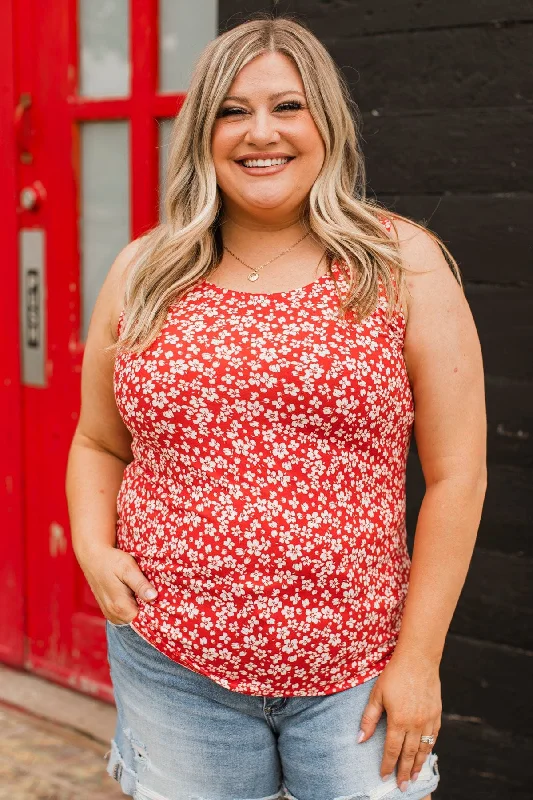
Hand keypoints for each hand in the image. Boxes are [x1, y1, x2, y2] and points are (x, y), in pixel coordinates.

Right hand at [77, 545, 157, 624]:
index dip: (154, 613)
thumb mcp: (128, 568)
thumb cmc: (111, 560)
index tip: (163, 604)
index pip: (143, 621)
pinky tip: (137, 597)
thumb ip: (140, 584)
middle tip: (157, 597)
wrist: (92, 557)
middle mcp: (113, 614)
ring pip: (131, 620)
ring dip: (140, 610)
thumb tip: (153, 597)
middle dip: (149, 612)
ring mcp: (110, 613)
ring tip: (147, 595)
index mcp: (119, 606)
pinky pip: (124, 616)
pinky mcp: (108, 610)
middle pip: (137, 622)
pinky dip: (132, 609)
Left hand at [358, 653, 441, 790]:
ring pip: (423, 749)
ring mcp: (428, 720)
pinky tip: (425, 755)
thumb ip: (369, 719)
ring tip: (414, 777)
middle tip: (402, 786)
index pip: (392, 749)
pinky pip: (433, 737)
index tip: (384, 775)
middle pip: (409, 754)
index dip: (388, 764)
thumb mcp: (377, 695)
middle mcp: (415, 724)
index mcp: (399, 720)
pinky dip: (428, 749)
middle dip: (404, 772)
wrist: (418, 659)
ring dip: (418, 765)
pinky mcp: (437, 714)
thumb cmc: (394, 674)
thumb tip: (360, 739)